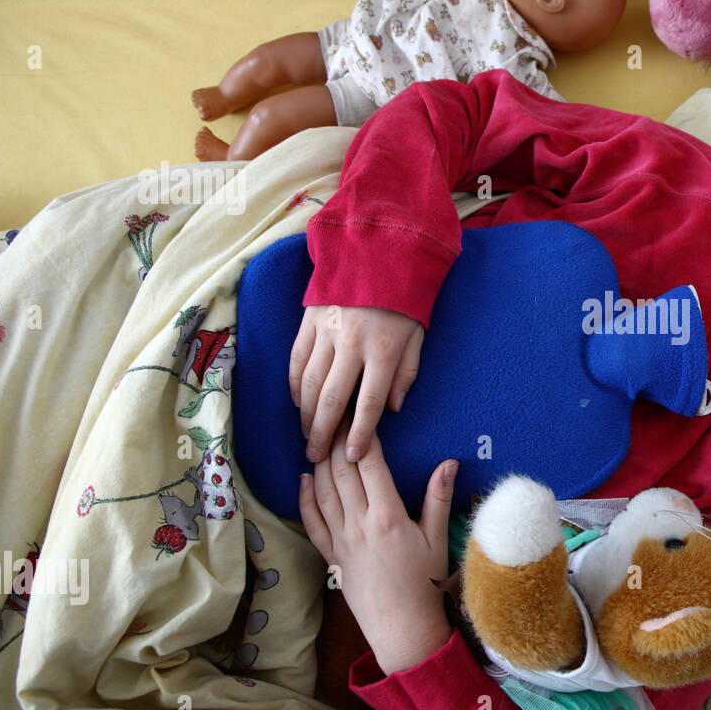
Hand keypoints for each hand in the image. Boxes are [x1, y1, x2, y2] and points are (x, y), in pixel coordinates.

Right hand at [289, 304, 422, 463]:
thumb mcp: (417, 335)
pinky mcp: (308, 321)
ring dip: (304, 414)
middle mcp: (351, 344)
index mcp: (382, 350)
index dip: (360, 434)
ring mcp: (326, 332)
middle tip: (317, 455)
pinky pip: (296, 359)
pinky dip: (293, 385)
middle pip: (331, 400)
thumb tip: (393, 409)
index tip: (353, 457)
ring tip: (306, 434)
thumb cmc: (403, 299)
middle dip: (323, 433)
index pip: (369, 403)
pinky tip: (296, 402)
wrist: (378, 252)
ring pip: (307, 383)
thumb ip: (406, 372)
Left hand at [300, 422, 456, 674]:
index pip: (370, 465)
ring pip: (323, 492)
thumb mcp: (437, 538)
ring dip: (319, 463)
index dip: (363, 437)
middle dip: (336, 441)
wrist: (401, 627)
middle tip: (335, 417)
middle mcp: (359, 524)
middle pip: (341, 472)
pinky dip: (305, 498)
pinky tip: (304, 479)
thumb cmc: (425, 584)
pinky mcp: (333, 556)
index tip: (360, 416)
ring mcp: (342, 540)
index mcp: (388, 516)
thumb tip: (449, 462)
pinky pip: (313, 522)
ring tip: (319, 438)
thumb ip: (439, 497)